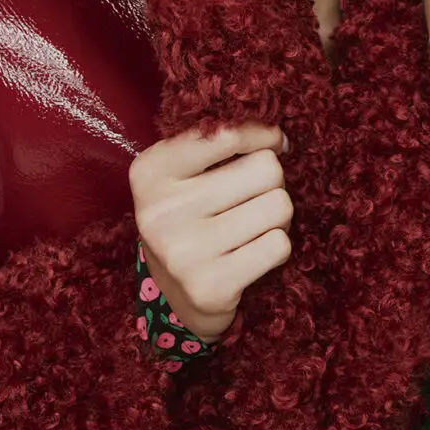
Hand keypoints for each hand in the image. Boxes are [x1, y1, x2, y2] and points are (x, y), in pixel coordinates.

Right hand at [128, 123, 292, 340]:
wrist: (175, 296)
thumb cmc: (191, 219)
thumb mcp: (184, 175)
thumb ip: (219, 146)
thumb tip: (278, 139)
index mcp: (151, 171)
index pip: (227, 133)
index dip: (262, 135)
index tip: (272, 143)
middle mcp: (161, 210)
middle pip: (266, 168)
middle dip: (272, 182)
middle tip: (254, 199)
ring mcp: (183, 252)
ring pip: (279, 206)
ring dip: (278, 217)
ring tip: (254, 226)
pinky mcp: (210, 286)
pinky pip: (279, 245)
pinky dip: (277, 247)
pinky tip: (254, 253)